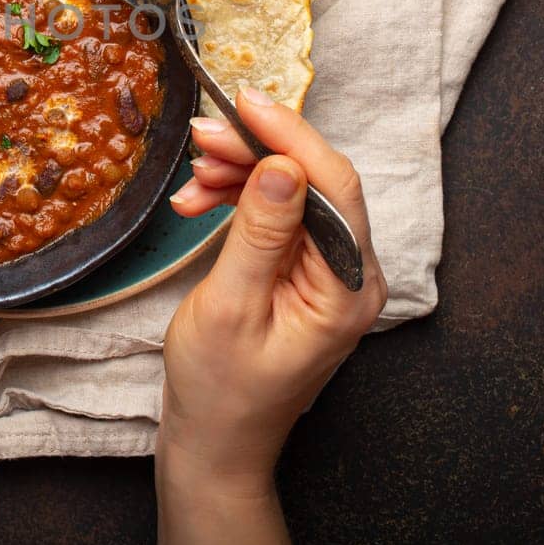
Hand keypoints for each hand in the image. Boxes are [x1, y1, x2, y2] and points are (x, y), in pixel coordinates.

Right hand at [155, 86, 387, 544]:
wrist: (214, 443)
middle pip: (314, 183)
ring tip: (192, 178)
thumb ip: (259, 234)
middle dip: (256, 151)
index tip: (245, 102)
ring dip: (239, 173)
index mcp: (349, 289)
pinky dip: (236, 199)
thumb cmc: (221, 392)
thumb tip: (283, 166)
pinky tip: (199, 201)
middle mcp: (351, 275)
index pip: (333, 188)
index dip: (290, 136)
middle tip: (201, 135)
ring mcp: (327, 273)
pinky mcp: (301, 272)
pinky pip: (276, 216)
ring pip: (291, 193)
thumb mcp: (231, 307)